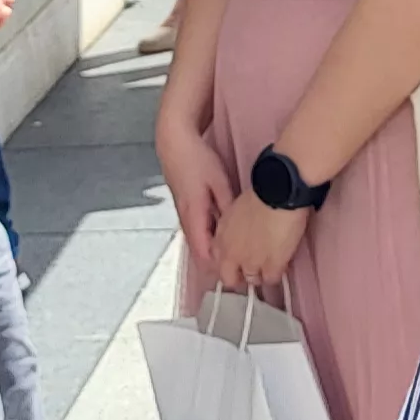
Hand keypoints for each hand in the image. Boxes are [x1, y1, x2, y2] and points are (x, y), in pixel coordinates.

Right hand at [158, 131, 235, 275]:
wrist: (174, 143)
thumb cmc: (197, 160)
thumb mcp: (219, 182)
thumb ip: (228, 207)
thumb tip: (240, 231)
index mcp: (194, 217)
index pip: (204, 255)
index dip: (220, 269)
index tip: (241, 276)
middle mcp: (187, 221)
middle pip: (202, 253)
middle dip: (221, 265)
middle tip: (245, 272)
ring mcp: (185, 215)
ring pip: (201, 243)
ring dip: (216, 252)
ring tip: (240, 259)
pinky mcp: (187, 208)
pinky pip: (199, 231)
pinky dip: (212, 239)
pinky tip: (227, 239)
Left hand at [211, 194, 314, 293]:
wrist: (276, 195)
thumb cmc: (258, 195)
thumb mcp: (234, 212)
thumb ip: (232, 230)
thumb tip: (240, 236)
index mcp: (220, 238)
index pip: (217, 262)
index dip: (228, 263)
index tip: (236, 261)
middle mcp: (230, 254)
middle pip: (230, 278)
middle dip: (240, 276)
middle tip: (252, 268)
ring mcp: (250, 263)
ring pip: (252, 280)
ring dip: (259, 274)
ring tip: (269, 265)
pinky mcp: (271, 267)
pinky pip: (271, 279)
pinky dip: (276, 274)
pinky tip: (281, 265)